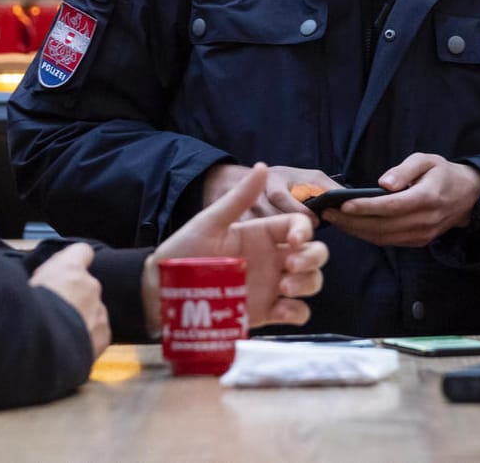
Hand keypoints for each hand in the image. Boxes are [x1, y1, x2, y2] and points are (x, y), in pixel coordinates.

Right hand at [30, 243, 109, 358]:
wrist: (42, 347)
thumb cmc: (26, 313)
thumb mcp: (25, 286)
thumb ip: (44, 279)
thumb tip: (44, 281)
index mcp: (69, 268)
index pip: (82, 251)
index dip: (76, 261)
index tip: (68, 271)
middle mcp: (89, 285)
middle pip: (86, 286)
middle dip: (74, 296)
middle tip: (54, 311)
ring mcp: (99, 309)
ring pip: (93, 310)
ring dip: (81, 318)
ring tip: (60, 333)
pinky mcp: (104, 333)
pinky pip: (98, 331)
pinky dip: (87, 337)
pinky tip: (70, 345)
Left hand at [144, 163, 328, 334]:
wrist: (165, 291)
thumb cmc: (183, 251)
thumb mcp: (210, 222)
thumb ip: (238, 198)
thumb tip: (262, 165)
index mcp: (261, 234)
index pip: (298, 226)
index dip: (304, 231)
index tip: (293, 240)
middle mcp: (272, 258)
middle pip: (314, 254)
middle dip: (313, 257)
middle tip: (291, 265)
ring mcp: (272, 286)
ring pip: (311, 281)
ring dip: (308, 283)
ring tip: (284, 288)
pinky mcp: (266, 312)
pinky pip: (296, 313)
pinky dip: (298, 312)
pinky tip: (282, 310)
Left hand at [322, 153, 479, 247]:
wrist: (467, 196)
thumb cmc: (443, 173)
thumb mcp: (427, 160)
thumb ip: (405, 169)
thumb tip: (383, 183)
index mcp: (428, 198)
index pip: (392, 206)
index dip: (366, 207)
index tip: (344, 204)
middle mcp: (425, 220)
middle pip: (383, 226)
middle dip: (352, 221)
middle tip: (328, 212)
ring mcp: (422, 234)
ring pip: (382, 237)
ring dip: (355, 230)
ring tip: (334, 219)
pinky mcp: (418, 241)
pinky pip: (388, 241)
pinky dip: (367, 235)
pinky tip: (351, 225)